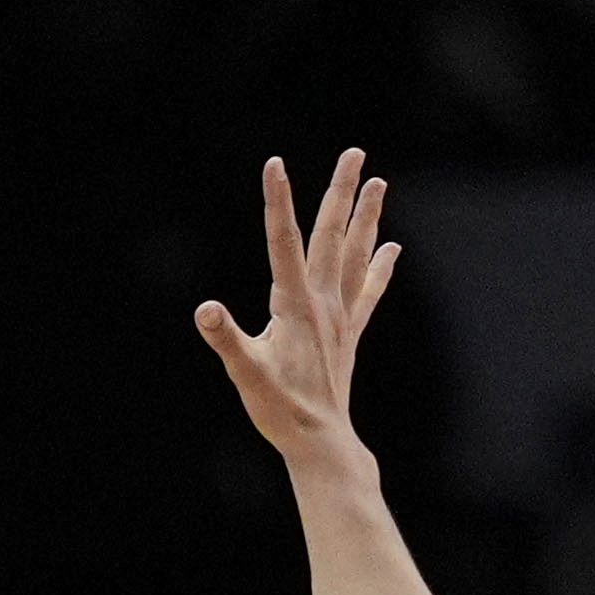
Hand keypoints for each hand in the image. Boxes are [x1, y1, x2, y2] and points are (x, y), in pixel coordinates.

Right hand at [192, 148, 400, 473]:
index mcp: (294, 304)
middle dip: (341, 191)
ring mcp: (339, 317)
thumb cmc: (280, 410)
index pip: (282, 241)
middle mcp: (322, 302)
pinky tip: (390, 248)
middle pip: (331, 235)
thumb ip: (226, 338)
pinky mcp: (348, 335)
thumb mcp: (245, 374)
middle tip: (355, 153)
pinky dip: (379, 268)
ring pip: (354, 254)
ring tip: (378, 183)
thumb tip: (204, 310)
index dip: (277, 200)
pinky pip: (367, 292)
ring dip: (367, 217)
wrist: (320, 442)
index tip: (275, 163)